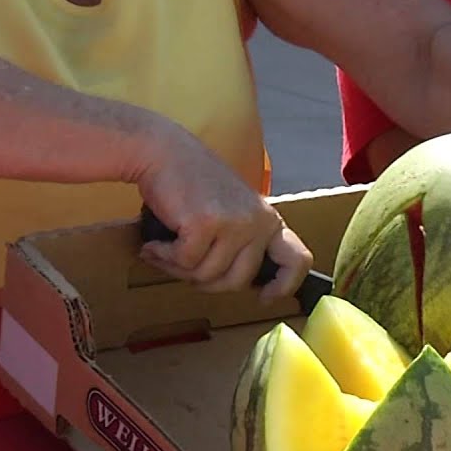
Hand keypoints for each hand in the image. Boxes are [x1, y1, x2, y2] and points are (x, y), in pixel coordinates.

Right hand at [131, 124, 313, 299]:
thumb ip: (242, 243)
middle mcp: (259, 223)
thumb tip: (238, 285)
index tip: (263, 298)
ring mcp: (235, 223)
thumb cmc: (191, 184)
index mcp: (269, 221)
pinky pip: (185, 263)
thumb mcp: (232, 212)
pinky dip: (164, 257)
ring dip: (178, 269)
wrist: (162, 152)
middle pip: (237, 281)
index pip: (296, 261)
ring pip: (207, 276)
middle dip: (204, 283)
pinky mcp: (207, 224)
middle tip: (182, 268)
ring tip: (163, 251)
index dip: (284, 286)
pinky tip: (154, 245)